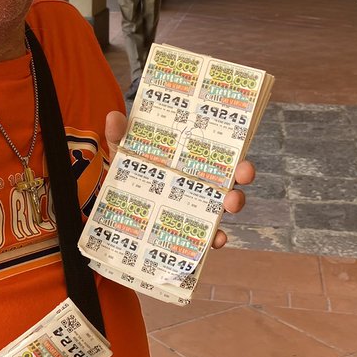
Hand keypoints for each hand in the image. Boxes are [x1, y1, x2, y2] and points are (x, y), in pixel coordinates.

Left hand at [105, 112, 255, 248]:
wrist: (112, 204)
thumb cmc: (128, 171)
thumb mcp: (124, 152)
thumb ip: (120, 135)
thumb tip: (113, 117)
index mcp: (191, 163)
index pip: (220, 158)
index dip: (238, 161)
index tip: (243, 162)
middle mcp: (200, 185)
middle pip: (230, 182)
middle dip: (241, 180)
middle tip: (241, 178)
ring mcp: (195, 209)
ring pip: (223, 209)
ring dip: (233, 206)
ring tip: (229, 204)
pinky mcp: (186, 231)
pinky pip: (206, 238)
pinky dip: (215, 239)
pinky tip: (216, 239)